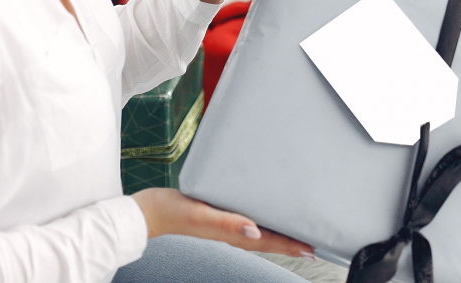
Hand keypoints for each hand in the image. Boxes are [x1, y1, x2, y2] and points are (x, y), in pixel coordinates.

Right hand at [131, 188, 313, 259]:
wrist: (148, 211)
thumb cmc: (172, 211)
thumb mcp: (201, 216)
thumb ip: (228, 223)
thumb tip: (256, 232)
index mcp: (231, 233)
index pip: (268, 242)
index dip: (291, 246)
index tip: (312, 250)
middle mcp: (230, 232)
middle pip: (267, 240)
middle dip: (290, 243)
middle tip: (311, 244)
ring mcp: (224, 226)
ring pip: (258, 233)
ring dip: (277, 234)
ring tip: (294, 233)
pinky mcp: (217, 216)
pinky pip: (245, 222)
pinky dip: (260, 222)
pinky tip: (262, 216)